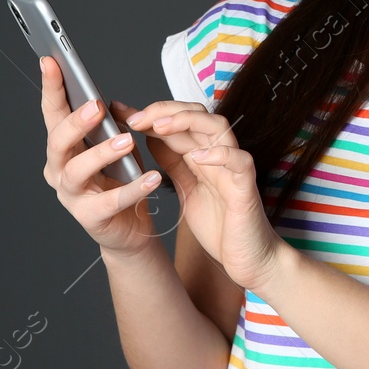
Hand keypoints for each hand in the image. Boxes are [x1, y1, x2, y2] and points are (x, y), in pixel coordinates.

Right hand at [38, 56, 161, 255]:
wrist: (130, 228)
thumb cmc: (120, 180)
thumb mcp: (117, 147)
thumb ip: (109, 126)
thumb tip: (109, 101)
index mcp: (62, 148)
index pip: (53, 113)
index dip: (51, 87)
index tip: (50, 60)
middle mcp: (59, 170)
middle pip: (57, 141)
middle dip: (74, 122)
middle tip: (95, 107)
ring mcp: (71, 196)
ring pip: (78, 170)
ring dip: (101, 153)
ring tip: (126, 140)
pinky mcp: (90, 218)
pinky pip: (111, 201)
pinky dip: (133, 188)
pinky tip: (152, 177)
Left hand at [121, 100, 291, 292]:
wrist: (247, 258)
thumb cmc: (220, 225)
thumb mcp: (187, 188)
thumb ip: (174, 162)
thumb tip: (150, 138)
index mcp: (205, 155)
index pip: (180, 121)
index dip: (152, 113)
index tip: (122, 113)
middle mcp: (220, 155)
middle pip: (199, 114)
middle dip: (166, 110)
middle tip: (136, 119)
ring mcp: (235, 168)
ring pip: (218, 128)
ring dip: (188, 121)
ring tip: (159, 127)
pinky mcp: (246, 188)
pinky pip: (239, 161)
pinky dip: (218, 154)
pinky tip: (196, 156)